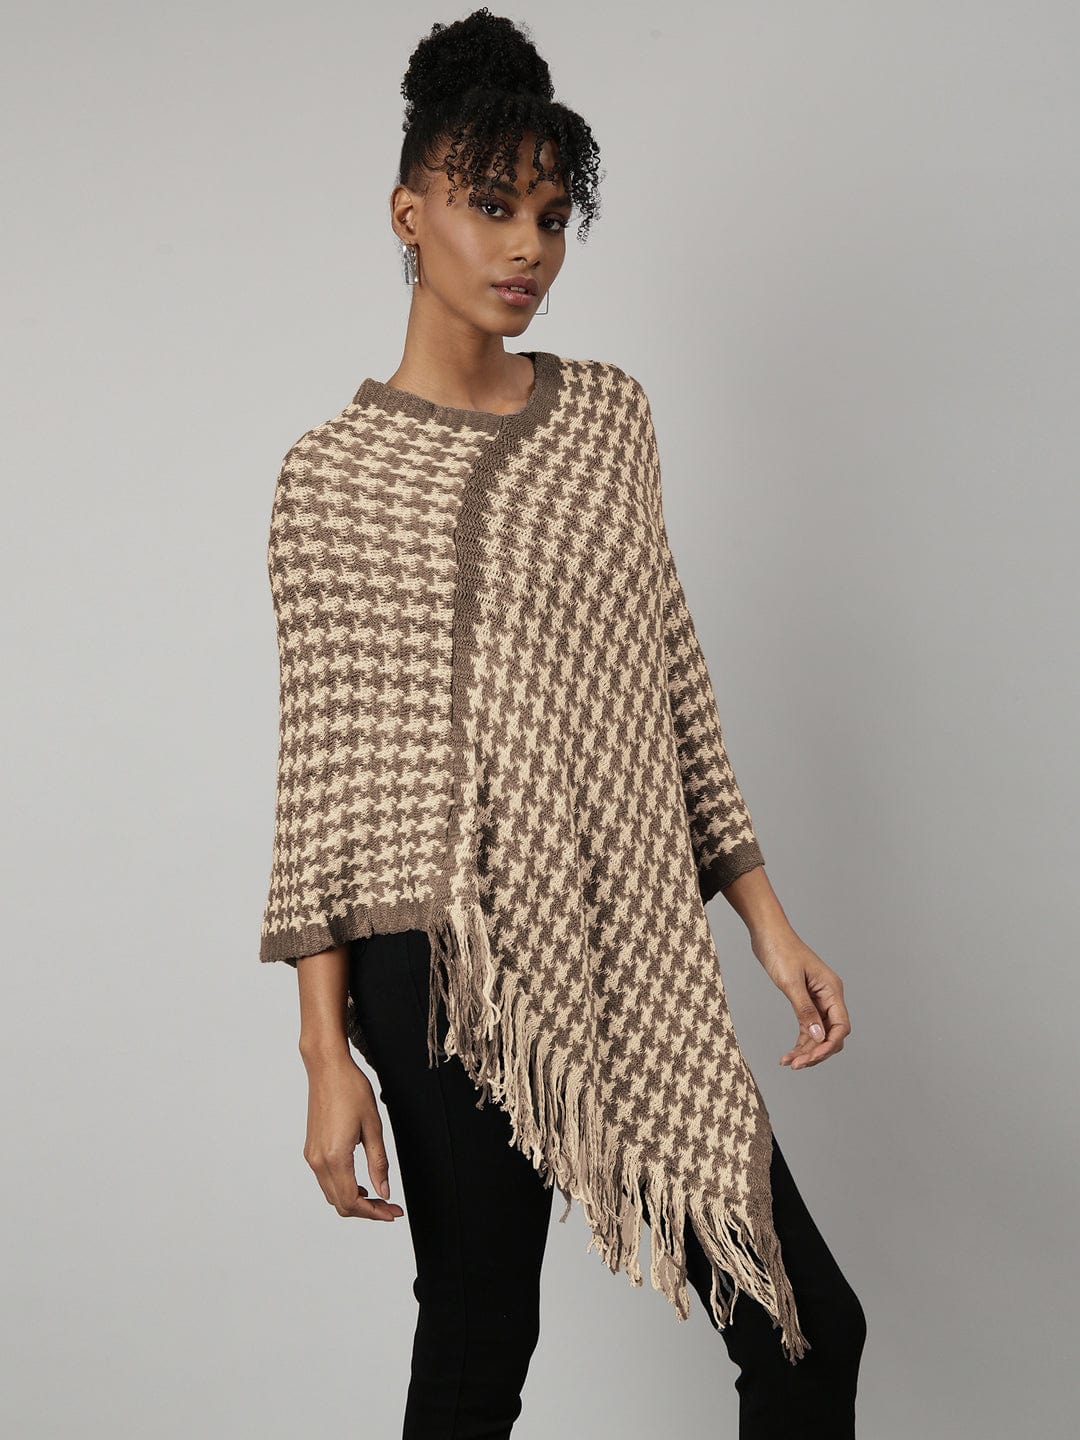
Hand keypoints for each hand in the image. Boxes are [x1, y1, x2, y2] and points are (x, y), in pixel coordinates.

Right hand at [301, 1050, 404, 1219]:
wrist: (327, 1069)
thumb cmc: (351, 1090)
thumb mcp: (373, 1126)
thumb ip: (378, 1163)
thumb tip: (384, 1192)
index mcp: (335, 1157)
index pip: (352, 1201)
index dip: (374, 1212)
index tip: (393, 1213)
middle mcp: (319, 1161)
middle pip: (340, 1204)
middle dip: (367, 1211)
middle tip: (391, 1209)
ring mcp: (312, 1156)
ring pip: (332, 1195)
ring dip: (355, 1201)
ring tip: (379, 1197)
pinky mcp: (311, 1150)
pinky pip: (326, 1181)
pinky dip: (343, 1189)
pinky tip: (361, 1183)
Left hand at [751, 927, 850, 1070]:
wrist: (767, 933)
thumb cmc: (780, 950)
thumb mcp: (790, 982)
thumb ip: (805, 1010)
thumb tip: (818, 1036)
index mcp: (832, 990)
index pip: (840, 1026)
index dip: (829, 1045)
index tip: (811, 1059)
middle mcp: (829, 996)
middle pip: (831, 1034)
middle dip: (817, 1052)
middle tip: (796, 1065)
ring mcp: (817, 999)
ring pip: (818, 1033)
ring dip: (806, 1050)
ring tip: (788, 1062)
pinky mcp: (805, 1000)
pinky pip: (808, 1026)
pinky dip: (800, 1041)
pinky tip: (788, 1053)